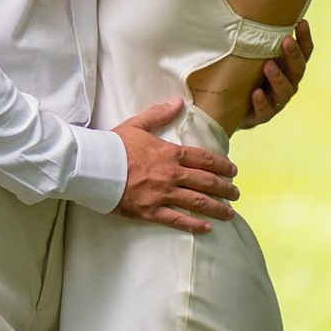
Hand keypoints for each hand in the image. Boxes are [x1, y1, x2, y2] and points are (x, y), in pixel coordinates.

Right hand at [112, 97, 241, 234]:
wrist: (94, 166)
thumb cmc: (113, 145)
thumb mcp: (137, 124)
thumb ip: (159, 114)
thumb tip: (178, 102)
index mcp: (170, 153)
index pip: (205, 159)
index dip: (223, 165)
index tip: (233, 170)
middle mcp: (172, 174)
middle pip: (207, 182)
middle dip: (226, 189)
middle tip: (236, 193)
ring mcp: (162, 194)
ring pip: (197, 202)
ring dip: (217, 208)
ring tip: (230, 213)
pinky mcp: (150, 211)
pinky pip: (177, 220)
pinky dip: (194, 225)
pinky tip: (207, 228)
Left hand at [235, 19, 312, 132]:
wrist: (228, 106)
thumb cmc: (244, 73)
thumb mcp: (252, 53)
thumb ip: (257, 36)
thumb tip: (251, 3)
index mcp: (289, 67)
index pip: (304, 52)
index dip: (305, 38)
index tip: (302, 22)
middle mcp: (287, 83)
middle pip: (297, 70)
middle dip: (293, 55)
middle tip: (286, 41)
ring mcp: (275, 101)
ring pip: (284, 91)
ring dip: (278, 78)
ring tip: (268, 66)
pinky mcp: (261, 116)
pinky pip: (265, 111)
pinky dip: (262, 102)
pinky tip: (255, 93)